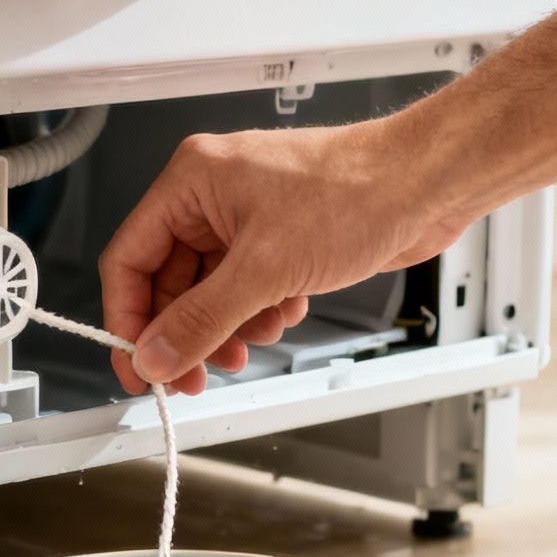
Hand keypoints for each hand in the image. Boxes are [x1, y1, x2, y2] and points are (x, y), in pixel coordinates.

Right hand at [99, 110, 477, 395]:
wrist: (427, 184)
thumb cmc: (357, 191)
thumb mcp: (265, 270)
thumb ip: (202, 320)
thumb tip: (156, 355)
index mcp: (192, 181)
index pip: (129, 258)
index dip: (128, 319)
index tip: (138, 367)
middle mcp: (214, 196)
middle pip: (170, 282)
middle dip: (187, 332)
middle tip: (193, 376)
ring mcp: (249, 218)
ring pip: (212, 292)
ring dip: (229, 327)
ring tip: (252, 341)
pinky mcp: (281, 238)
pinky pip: (248, 290)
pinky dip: (261, 312)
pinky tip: (287, 313)